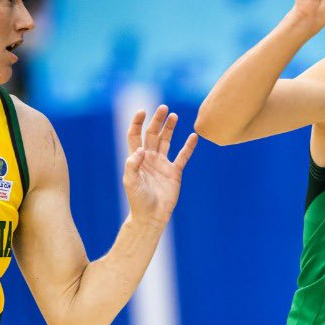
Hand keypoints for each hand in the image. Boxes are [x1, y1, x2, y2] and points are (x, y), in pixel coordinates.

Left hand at [123, 105, 197, 225]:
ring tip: (174, 116)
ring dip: (169, 128)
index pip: (135, 135)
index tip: (142, 111)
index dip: (137, 123)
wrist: (151, 216)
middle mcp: (149, 158)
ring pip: (166, 141)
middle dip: (157, 121)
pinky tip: (193, 137)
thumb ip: (133, 164)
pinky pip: (182, 157)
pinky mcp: (174, 172)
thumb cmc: (138, 199)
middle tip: (164, 108)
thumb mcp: (131, 181)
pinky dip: (188, 147)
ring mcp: (162, 164)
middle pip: (152, 134)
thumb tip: (141, 149)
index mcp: (137, 158)